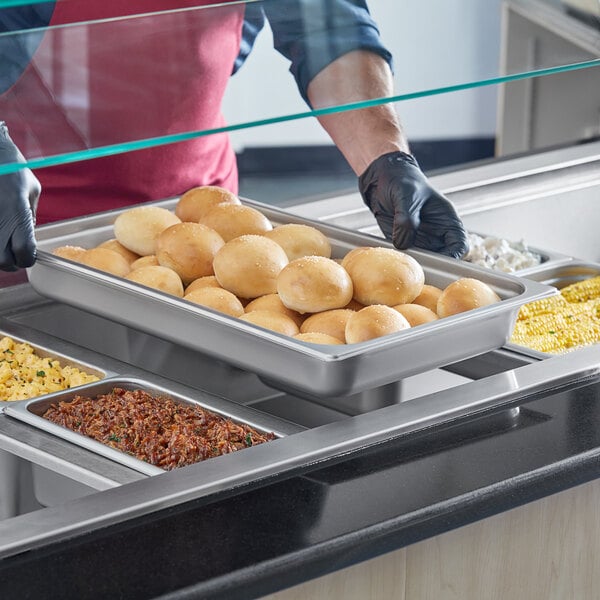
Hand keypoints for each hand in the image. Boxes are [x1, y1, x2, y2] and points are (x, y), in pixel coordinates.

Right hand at [0, 121, 39, 269]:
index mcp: (18, 214)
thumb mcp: (32, 189)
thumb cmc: (10, 166)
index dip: (28, 258)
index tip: (28, 254)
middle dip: (10, 262)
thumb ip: (31, 214)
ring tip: (2, 244)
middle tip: (13, 254)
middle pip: (3, 262)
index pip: (25, 254)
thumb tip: (29, 231)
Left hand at [359, 151, 468, 258]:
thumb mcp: (406, 195)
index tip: (441, 260)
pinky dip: (402, 261)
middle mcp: (436, 234)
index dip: (455, 255)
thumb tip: (403, 243)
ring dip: (416, 265)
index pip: (460, 244)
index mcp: (446, 220)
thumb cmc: (402, 181)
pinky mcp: (404, 243)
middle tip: (420, 268)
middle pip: (443, 258)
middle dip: (434, 265)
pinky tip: (394, 259)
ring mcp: (420, 240)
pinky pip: (406, 258)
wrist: (382, 180)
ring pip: (424, 261)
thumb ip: (406, 219)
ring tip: (406, 264)